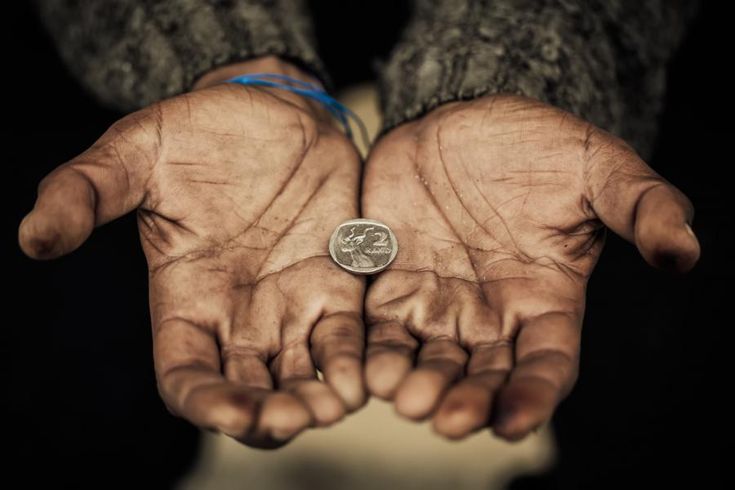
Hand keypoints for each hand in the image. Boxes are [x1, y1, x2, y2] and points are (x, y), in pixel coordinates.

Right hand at [18, 57, 365, 447]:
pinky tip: (364, 376)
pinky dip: (353, 363)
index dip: (205, 402)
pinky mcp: (337, 285)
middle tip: (293, 418)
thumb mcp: (135, 152)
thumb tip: (33, 239)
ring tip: (333, 406)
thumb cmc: (200, 132)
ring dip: (316, 401)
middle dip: (267, 416)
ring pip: (299, 376)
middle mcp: (238, 315)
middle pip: (248, 392)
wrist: (275, 111)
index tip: (231, 412)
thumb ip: (86, 191)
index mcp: (185, 298)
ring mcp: (291, 303)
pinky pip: (345, 338)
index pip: (186, 376)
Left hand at [362, 95, 699, 441]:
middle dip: (466, 402)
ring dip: (415, 385)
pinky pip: (379, 329)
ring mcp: (438, 302)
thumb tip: (684, 254)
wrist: (463, 120)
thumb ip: (643, 207)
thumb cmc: (538, 147)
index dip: (533, 395)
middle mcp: (491, 313)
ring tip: (404, 397)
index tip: (514, 422)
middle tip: (447, 420)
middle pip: (481, 376)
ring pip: (428, 362)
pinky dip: (371, 352)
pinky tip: (363, 368)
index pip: (546, 363)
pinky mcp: (391, 284)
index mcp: (545, 298)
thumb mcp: (599, 168)